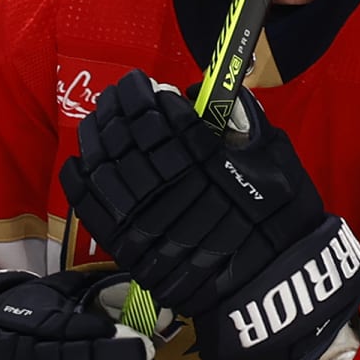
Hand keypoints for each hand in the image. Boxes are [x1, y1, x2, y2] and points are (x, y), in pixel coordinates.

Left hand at [66, 75, 333, 317]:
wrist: (270, 277)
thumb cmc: (280, 213)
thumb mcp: (276, 156)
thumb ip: (244, 121)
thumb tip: (203, 94)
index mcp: (209, 160)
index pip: (163, 118)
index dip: (146, 95)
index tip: (142, 83)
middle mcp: (174, 186)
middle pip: (130, 137)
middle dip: (119, 108)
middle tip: (117, 92)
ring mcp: (147, 219)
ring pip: (106, 167)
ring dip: (98, 137)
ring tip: (99, 118)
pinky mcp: (131, 247)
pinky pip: (94, 208)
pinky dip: (80, 181)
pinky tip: (79, 160)